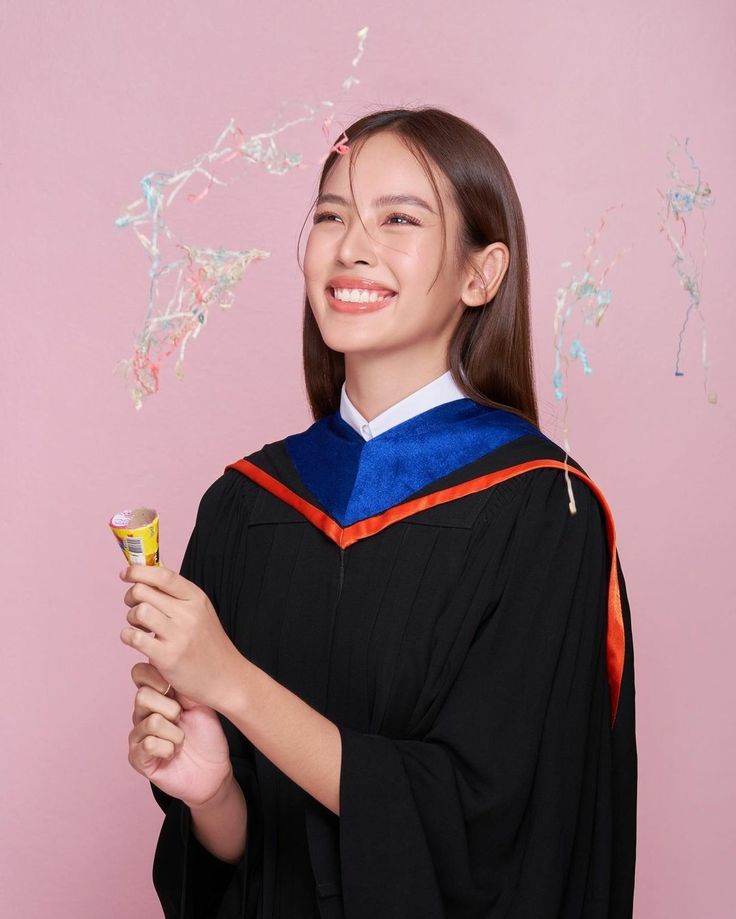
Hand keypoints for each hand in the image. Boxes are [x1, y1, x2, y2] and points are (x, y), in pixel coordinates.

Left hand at [119, 563, 241, 710]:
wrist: (226, 677)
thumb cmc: (208, 643)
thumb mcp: (199, 611)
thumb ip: (176, 594)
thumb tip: (150, 571)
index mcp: (196, 598)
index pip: (163, 576)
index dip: (139, 571)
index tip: (125, 573)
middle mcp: (188, 614)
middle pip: (143, 591)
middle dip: (131, 597)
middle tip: (134, 608)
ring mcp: (179, 635)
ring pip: (139, 611)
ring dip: (130, 618)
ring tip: (138, 626)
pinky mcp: (168, 657)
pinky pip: (135, 638)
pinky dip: (128, 636)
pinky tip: (135, 640)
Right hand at [127, 661, 233, 808]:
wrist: (214, 769)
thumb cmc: (208, 734)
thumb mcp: (200, 701)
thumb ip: (182, 682)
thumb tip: (169, 658)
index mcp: (156, 696)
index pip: (139, 673)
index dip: (158, 677)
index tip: (176, 688)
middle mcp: (142, 713)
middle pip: (143, 696)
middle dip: (172, 708)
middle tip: (182, 719)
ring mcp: (137, 736)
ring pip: (151, 722)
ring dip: (175, 732)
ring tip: (182, 739)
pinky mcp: (138, 759)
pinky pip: (148, 745)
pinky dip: (168, 748)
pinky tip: (174, 753)